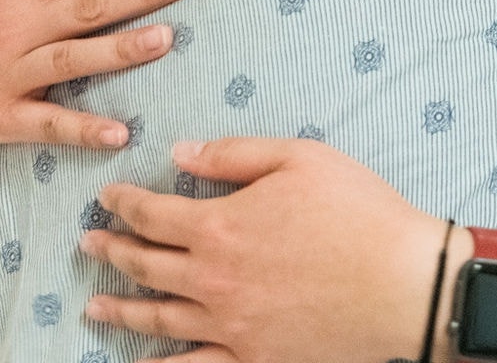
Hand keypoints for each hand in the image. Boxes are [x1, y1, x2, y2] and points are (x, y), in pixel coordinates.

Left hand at [82, 138, 451, 362]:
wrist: (405, 284)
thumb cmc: (359, 213)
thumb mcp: (300, 159)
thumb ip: (234, 155)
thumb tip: (179, 154)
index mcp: (220, 226)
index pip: (152, 214)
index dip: (123, 203)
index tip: (107, 197)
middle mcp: (213, 280)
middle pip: (146, 266)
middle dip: (113, 250)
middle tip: (90, 243)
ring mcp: (230, 326)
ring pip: (159, 318)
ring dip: (121, 307)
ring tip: (96, 303)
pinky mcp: (254, 358)